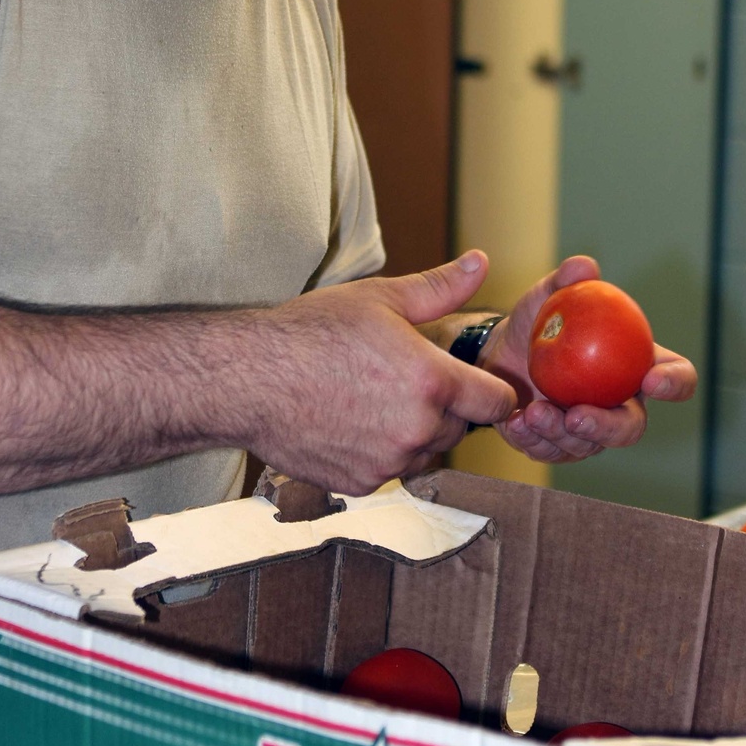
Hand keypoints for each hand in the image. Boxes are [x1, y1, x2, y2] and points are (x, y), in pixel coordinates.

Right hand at [237, 251, 516, 493]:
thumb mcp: (379, 298)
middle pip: (459, 427)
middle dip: (443, 406)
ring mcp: (389, 462)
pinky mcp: (361, 484)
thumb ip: (439, 288)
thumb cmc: (310, 332)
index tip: (478, 384)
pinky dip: (380, 452)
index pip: (497, 402)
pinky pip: (390, 470)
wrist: (248, 379)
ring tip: (372, 398)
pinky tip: (349, 421)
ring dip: (413, 432)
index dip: (492, 391)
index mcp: (432, 381)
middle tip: (402, 380)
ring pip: (425, 451)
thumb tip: (481, 261)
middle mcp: (418, 428)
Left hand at [478, 255, 696, 463]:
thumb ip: (567, 282)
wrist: (501, 350)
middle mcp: (620, 406)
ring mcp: (589, 432)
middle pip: (631, 427)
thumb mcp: (548, 297)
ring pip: (586, 445)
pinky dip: (532, 440)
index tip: (652, 380)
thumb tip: (583, 266)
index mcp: (637, 367)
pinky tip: (517, 424)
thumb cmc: (539, 321)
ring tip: (535, 413)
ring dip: (560, 433)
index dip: (675, 383)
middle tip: (579, 415)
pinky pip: (549, 451)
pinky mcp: (555, 445)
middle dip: (608, 427)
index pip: (676, 377)